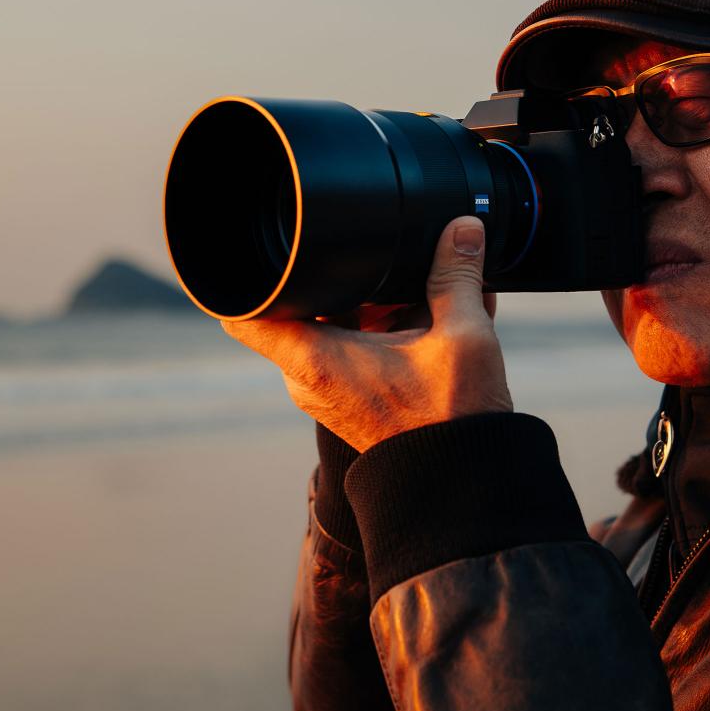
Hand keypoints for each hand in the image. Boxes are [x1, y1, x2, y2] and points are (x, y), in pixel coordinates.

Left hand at [222, 216, 512, 452]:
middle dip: (335, 279)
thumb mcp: (463, 336)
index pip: (245, 314)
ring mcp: (326, 389)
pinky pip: (351, 347)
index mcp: (315, 359)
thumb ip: (456, 274)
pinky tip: (424, 317)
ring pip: (330, 325)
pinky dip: (379, 328)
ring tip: (416, 295)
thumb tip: (462, 226)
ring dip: (366, 304)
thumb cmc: (453, 420)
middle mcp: (309, 377)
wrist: (465, 484)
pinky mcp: (350, 397)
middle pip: (299, 306)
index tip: (266, 248)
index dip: (246, 275)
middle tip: (380, 264)